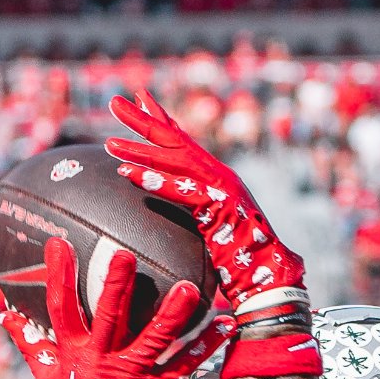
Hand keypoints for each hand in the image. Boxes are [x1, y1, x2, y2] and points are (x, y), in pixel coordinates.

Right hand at [0, 234, 203, 378]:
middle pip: (107, 317)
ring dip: (172, 313)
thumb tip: (5, 315)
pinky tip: (226, 325)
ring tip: (189, 287)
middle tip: (124, 254)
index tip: (58, 242)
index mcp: (73, 353)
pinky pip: (184, 365)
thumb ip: (29, 342)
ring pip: (152, 338)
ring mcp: (131, 375)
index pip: (60, 308)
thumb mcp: (44, 378)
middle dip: (115, 286)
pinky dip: (205, 345)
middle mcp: (102, 360)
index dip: (58, 276)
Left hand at [106, 91, 317, 378]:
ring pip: (174, 161)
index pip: (184, 142)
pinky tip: (128, 174)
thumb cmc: (241, 263)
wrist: (270, 279)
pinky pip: (181, 190)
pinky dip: (156, 181)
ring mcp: (222, 188)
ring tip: (109, 144)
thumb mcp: (211, 232)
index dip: (162, 119)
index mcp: (217, 178)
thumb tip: (172, 218)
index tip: (140, 99)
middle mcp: (220, 175)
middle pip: (175, 140)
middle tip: (115, 101)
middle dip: (144, 119)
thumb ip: (194, 217)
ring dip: (140, 151)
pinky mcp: (220, 207)